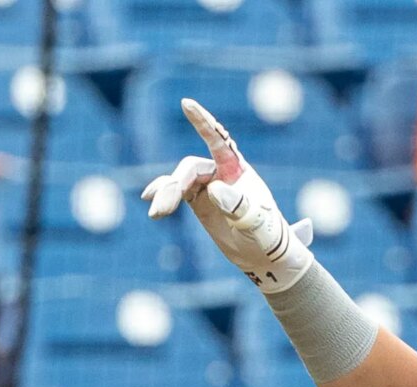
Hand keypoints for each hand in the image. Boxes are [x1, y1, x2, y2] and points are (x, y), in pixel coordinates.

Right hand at [141, 98, 313, 293]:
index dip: (202, 122)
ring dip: (166, 194)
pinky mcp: (198, 199)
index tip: (186, 104)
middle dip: (175, 186)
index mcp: (238, 169)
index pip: (218, 140)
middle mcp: (220, 172)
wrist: (262, 252)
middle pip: (190, 169)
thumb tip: (214, 188)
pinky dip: (162, 193)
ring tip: (157, 214)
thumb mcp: (257, 222)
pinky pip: (175, 191)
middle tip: (163, 209)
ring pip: (179, 181)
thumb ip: (238, 205)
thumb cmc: (266, 234)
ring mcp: (207, 185)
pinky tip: (150, 200)